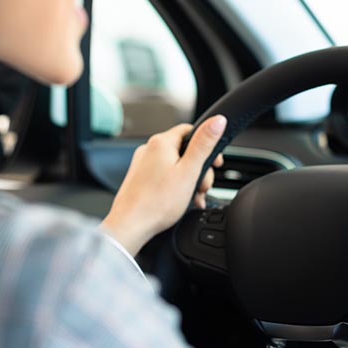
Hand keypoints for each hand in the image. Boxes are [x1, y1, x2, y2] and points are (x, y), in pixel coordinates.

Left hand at [101, 116, 226, 255]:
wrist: (130, 226)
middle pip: (185, 151)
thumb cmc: (157, 203)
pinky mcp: (140, 179)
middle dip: (199, 169)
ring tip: (193, 198)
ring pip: (176, 166)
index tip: (215, 162)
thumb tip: (217, 121)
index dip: (207, 145)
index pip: (191, 131)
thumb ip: (204, 144)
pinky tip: (182, 201)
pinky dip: (176, 186)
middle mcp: (149, 150)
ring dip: (190, 181)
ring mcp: (143, 165)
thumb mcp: (189, 171)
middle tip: (202, 187)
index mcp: (161, 142)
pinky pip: (164, 176)